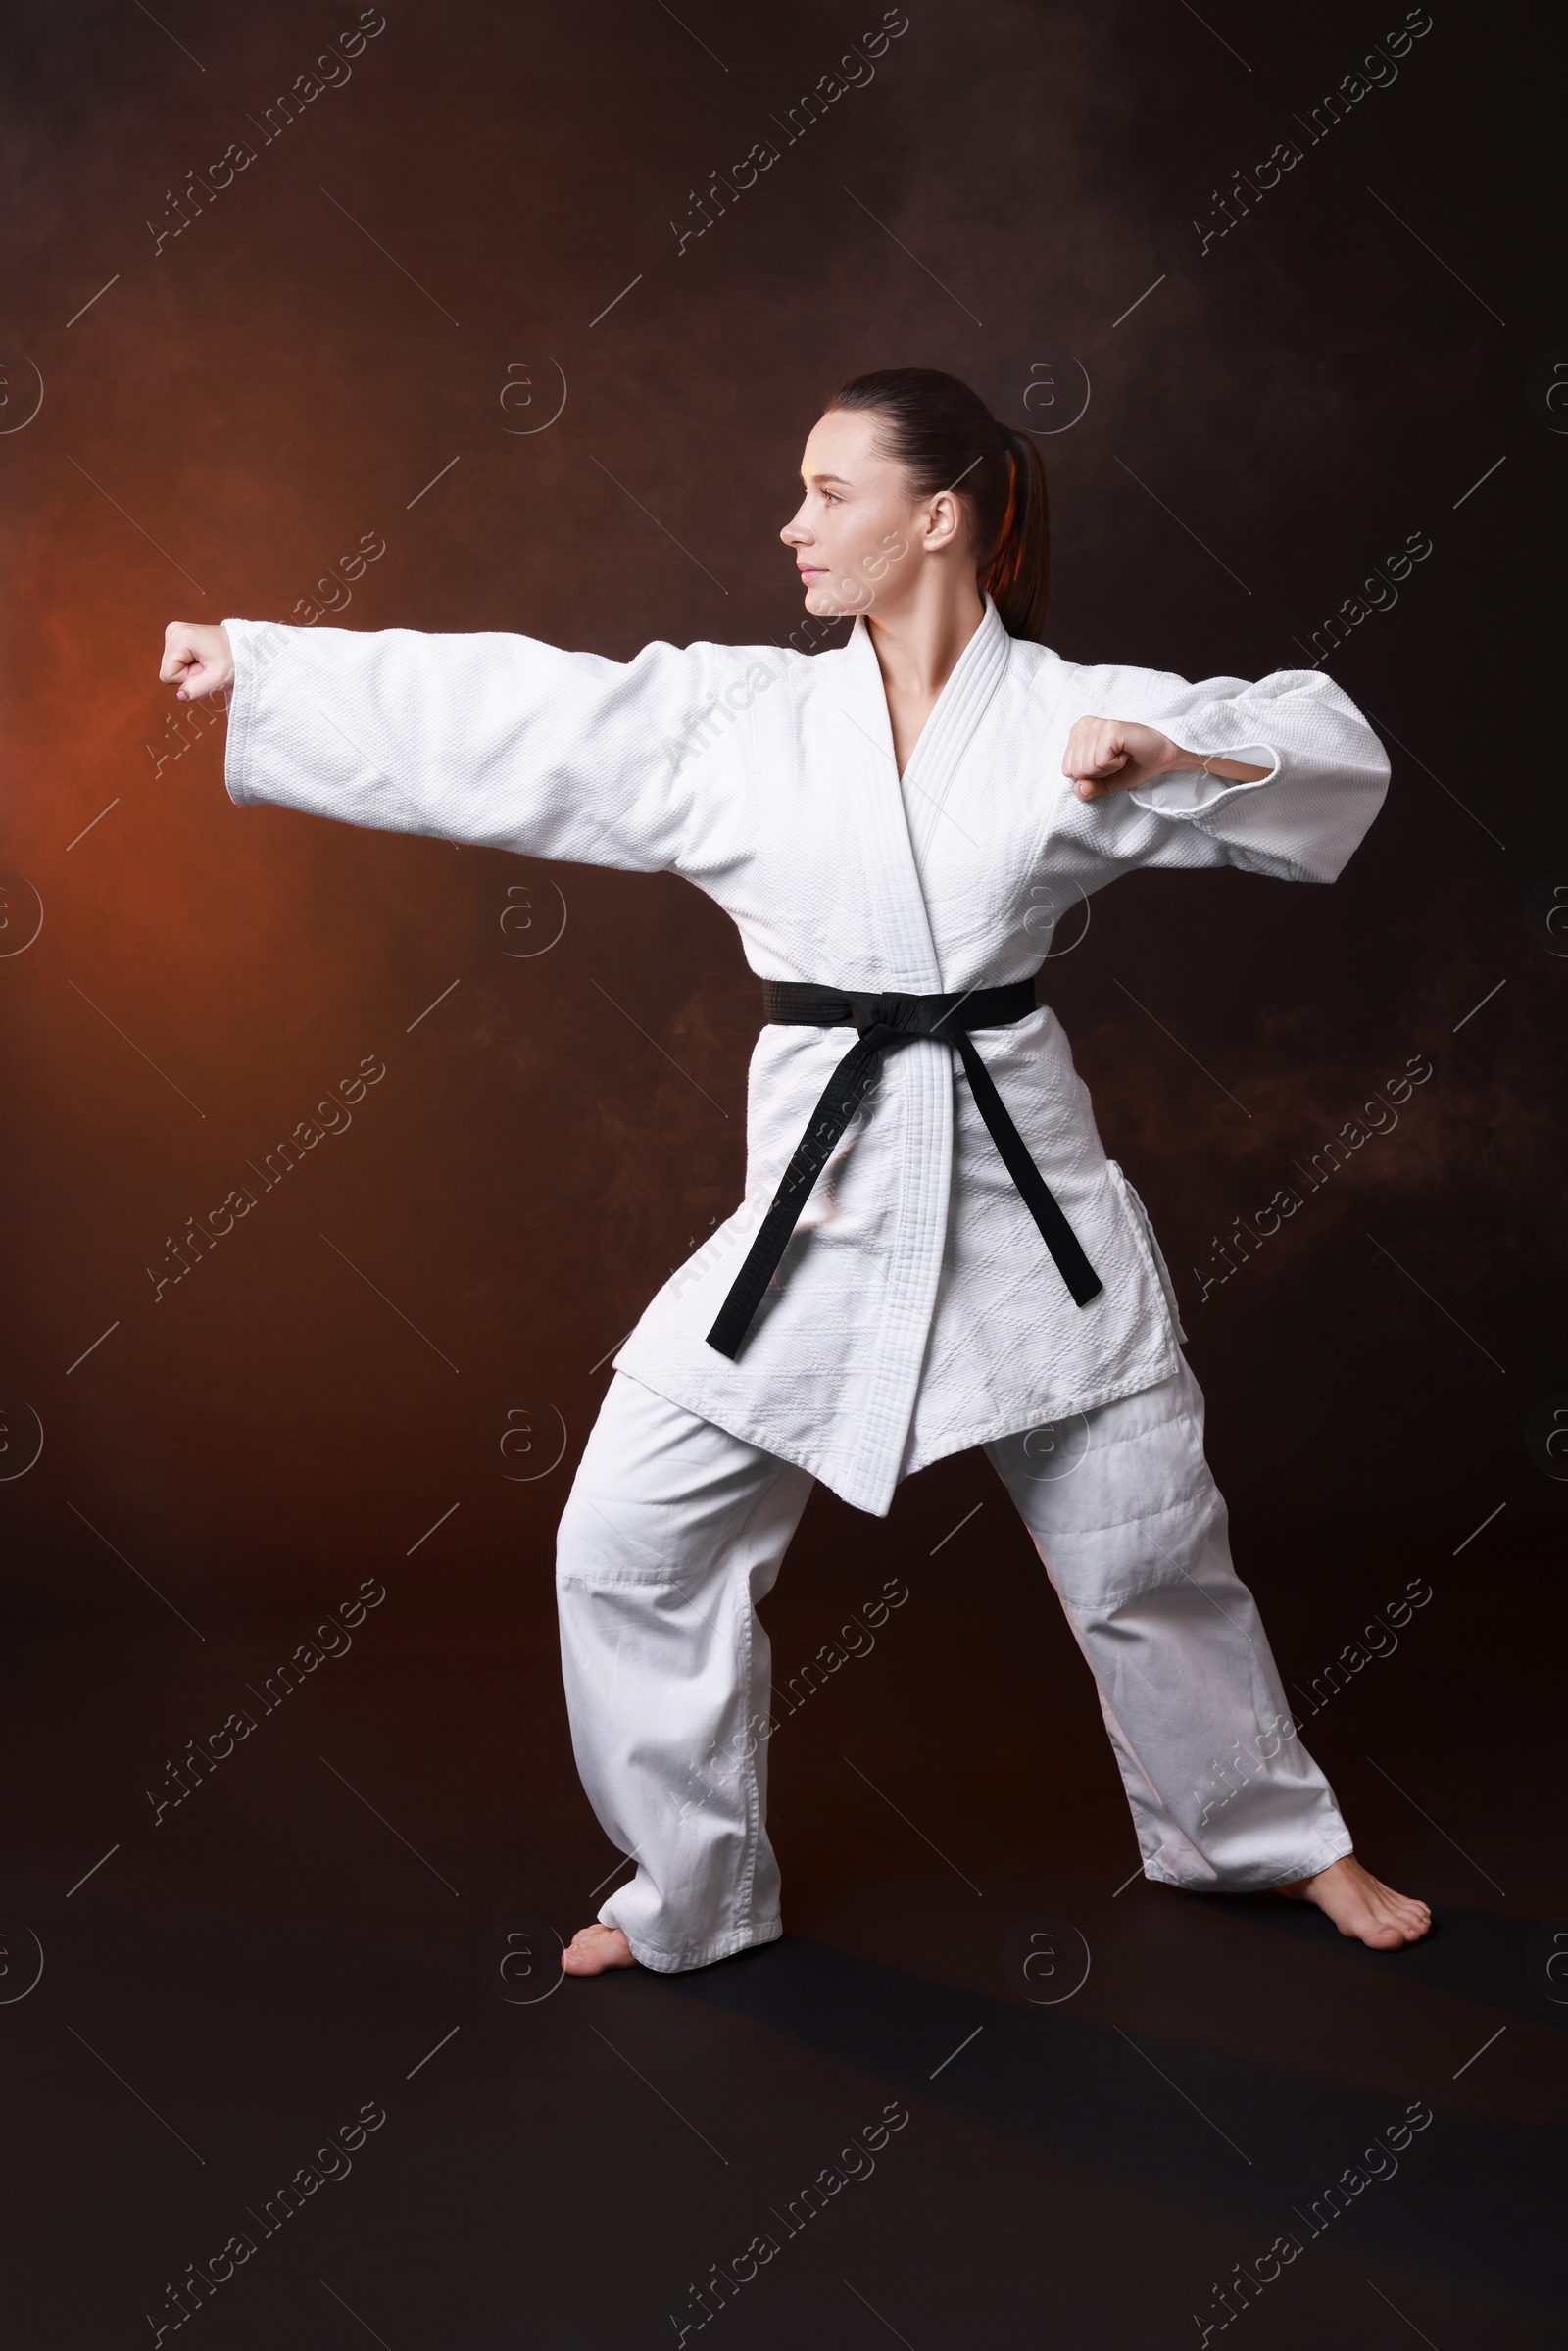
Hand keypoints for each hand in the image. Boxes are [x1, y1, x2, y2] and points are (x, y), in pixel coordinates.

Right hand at [161, 621, 233, 700]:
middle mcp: (173, 631)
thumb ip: (197, 689)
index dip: (187, 679)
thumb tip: (180, 696)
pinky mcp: (179, 636)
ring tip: (208, 661)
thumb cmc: (235, 660)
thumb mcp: (218, 679)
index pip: (168, 675)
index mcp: (179, 637)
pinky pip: (177, 661)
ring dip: (191, 670)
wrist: (245, 647)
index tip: (206, 669)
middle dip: (189, 674)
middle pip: (169, 670)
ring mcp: (175, 632)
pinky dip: (191, 664)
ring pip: (172, 667)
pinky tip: (205, 657)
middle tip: (209, 666)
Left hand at [1063, 716, 1268, 799]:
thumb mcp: (1106, 782)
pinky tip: (1126, 753)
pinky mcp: (1109, 729)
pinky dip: (1114, 765)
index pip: (1067, 770)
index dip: (1091, 776)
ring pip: (1085, 767)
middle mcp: (1084, 725)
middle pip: (1074, 770)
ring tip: (1122, 756)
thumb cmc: (1135, 764)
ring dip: (1107, 769)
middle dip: (1098, 773)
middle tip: (1117, 760)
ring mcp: (1096, 725)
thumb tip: (1078, 789)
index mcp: (1078, 734)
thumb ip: (1088, 788)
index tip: (1109, 764)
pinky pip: (1099, 762)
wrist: (1163, 756)